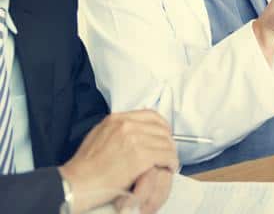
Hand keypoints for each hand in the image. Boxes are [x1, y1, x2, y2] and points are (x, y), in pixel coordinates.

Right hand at [58, 110, 176, 213]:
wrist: (76, 183)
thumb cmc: (84, 167)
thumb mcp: (98, 135)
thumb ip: (117, 129)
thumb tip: (136, 127)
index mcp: (117, 119)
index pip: (151, 115)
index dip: (162, 126)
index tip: (164, 136)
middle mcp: (127, 125)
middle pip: (161, 129)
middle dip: (167, 141)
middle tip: (167, 152)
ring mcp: (135, 140)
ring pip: (166, 143)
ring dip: (170, 153)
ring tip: (168, 162)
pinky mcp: (140, 157)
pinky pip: (166, 156)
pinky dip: (170, 162)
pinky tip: (168, 167)